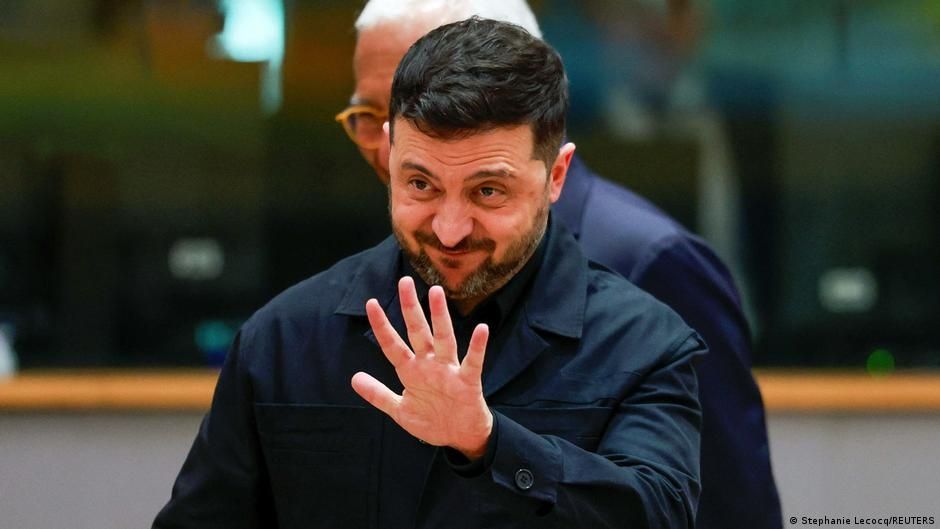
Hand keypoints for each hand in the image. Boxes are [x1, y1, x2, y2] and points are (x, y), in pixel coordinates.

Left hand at [351, 276, 492, 459]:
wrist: (460, 437)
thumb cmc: (432, 420)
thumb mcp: (399, 411)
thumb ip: (378, 394)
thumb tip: (354, 378)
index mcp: (411, 371)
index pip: (392, 345)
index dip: (382, 326)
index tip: (370, 303)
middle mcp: (429, 365)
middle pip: (418, 332)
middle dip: (410, 308)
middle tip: (404, 281)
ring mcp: (449, 371)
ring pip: (443, 339)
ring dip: (439, 317)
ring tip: (436, 295)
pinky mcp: (468, 381)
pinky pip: (473, 361)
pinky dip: (478, 346)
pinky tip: (481, 329)